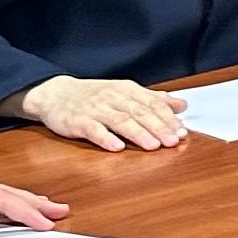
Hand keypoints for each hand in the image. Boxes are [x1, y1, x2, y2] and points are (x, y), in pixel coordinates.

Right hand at [20, 74, 189, 150]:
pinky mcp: (78, 122)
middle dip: (158, 126)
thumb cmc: (94, 96)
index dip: (167, 117)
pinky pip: (93, 130)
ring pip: (119, 120)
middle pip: (138, 112)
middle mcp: (111, 97)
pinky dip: (105, 138)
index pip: (150, 102)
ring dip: (138, 133)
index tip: (182, 130)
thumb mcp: (124, 92)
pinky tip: (117, 147)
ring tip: (153, 145)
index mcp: (125, 89)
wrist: (55, 94)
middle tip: (173, 140)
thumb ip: (153, 99)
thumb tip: (181, 105)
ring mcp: (94, 109)